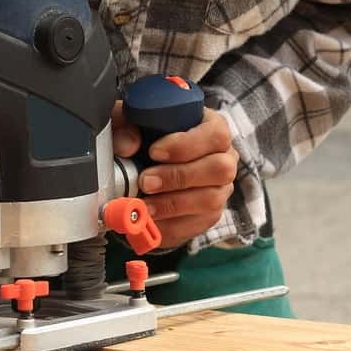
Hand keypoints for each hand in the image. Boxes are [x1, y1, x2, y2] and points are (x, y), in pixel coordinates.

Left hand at [112, 103, 237, 248]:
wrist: (144, 170)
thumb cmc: (146, 139)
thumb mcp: (131, 124)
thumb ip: (125, 126)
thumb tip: (127, 146)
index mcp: (213, 129)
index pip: (216, 134)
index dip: (187, 144)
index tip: (154, 151)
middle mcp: (224, 159)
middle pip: (220, 169)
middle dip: (179, 177)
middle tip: (145, 181)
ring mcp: (220, 190)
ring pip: (211, 200)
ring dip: (174, 204)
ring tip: (145, 204)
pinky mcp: (210, 216)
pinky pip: (197, 225)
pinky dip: (170, 226)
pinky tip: (149, 221)